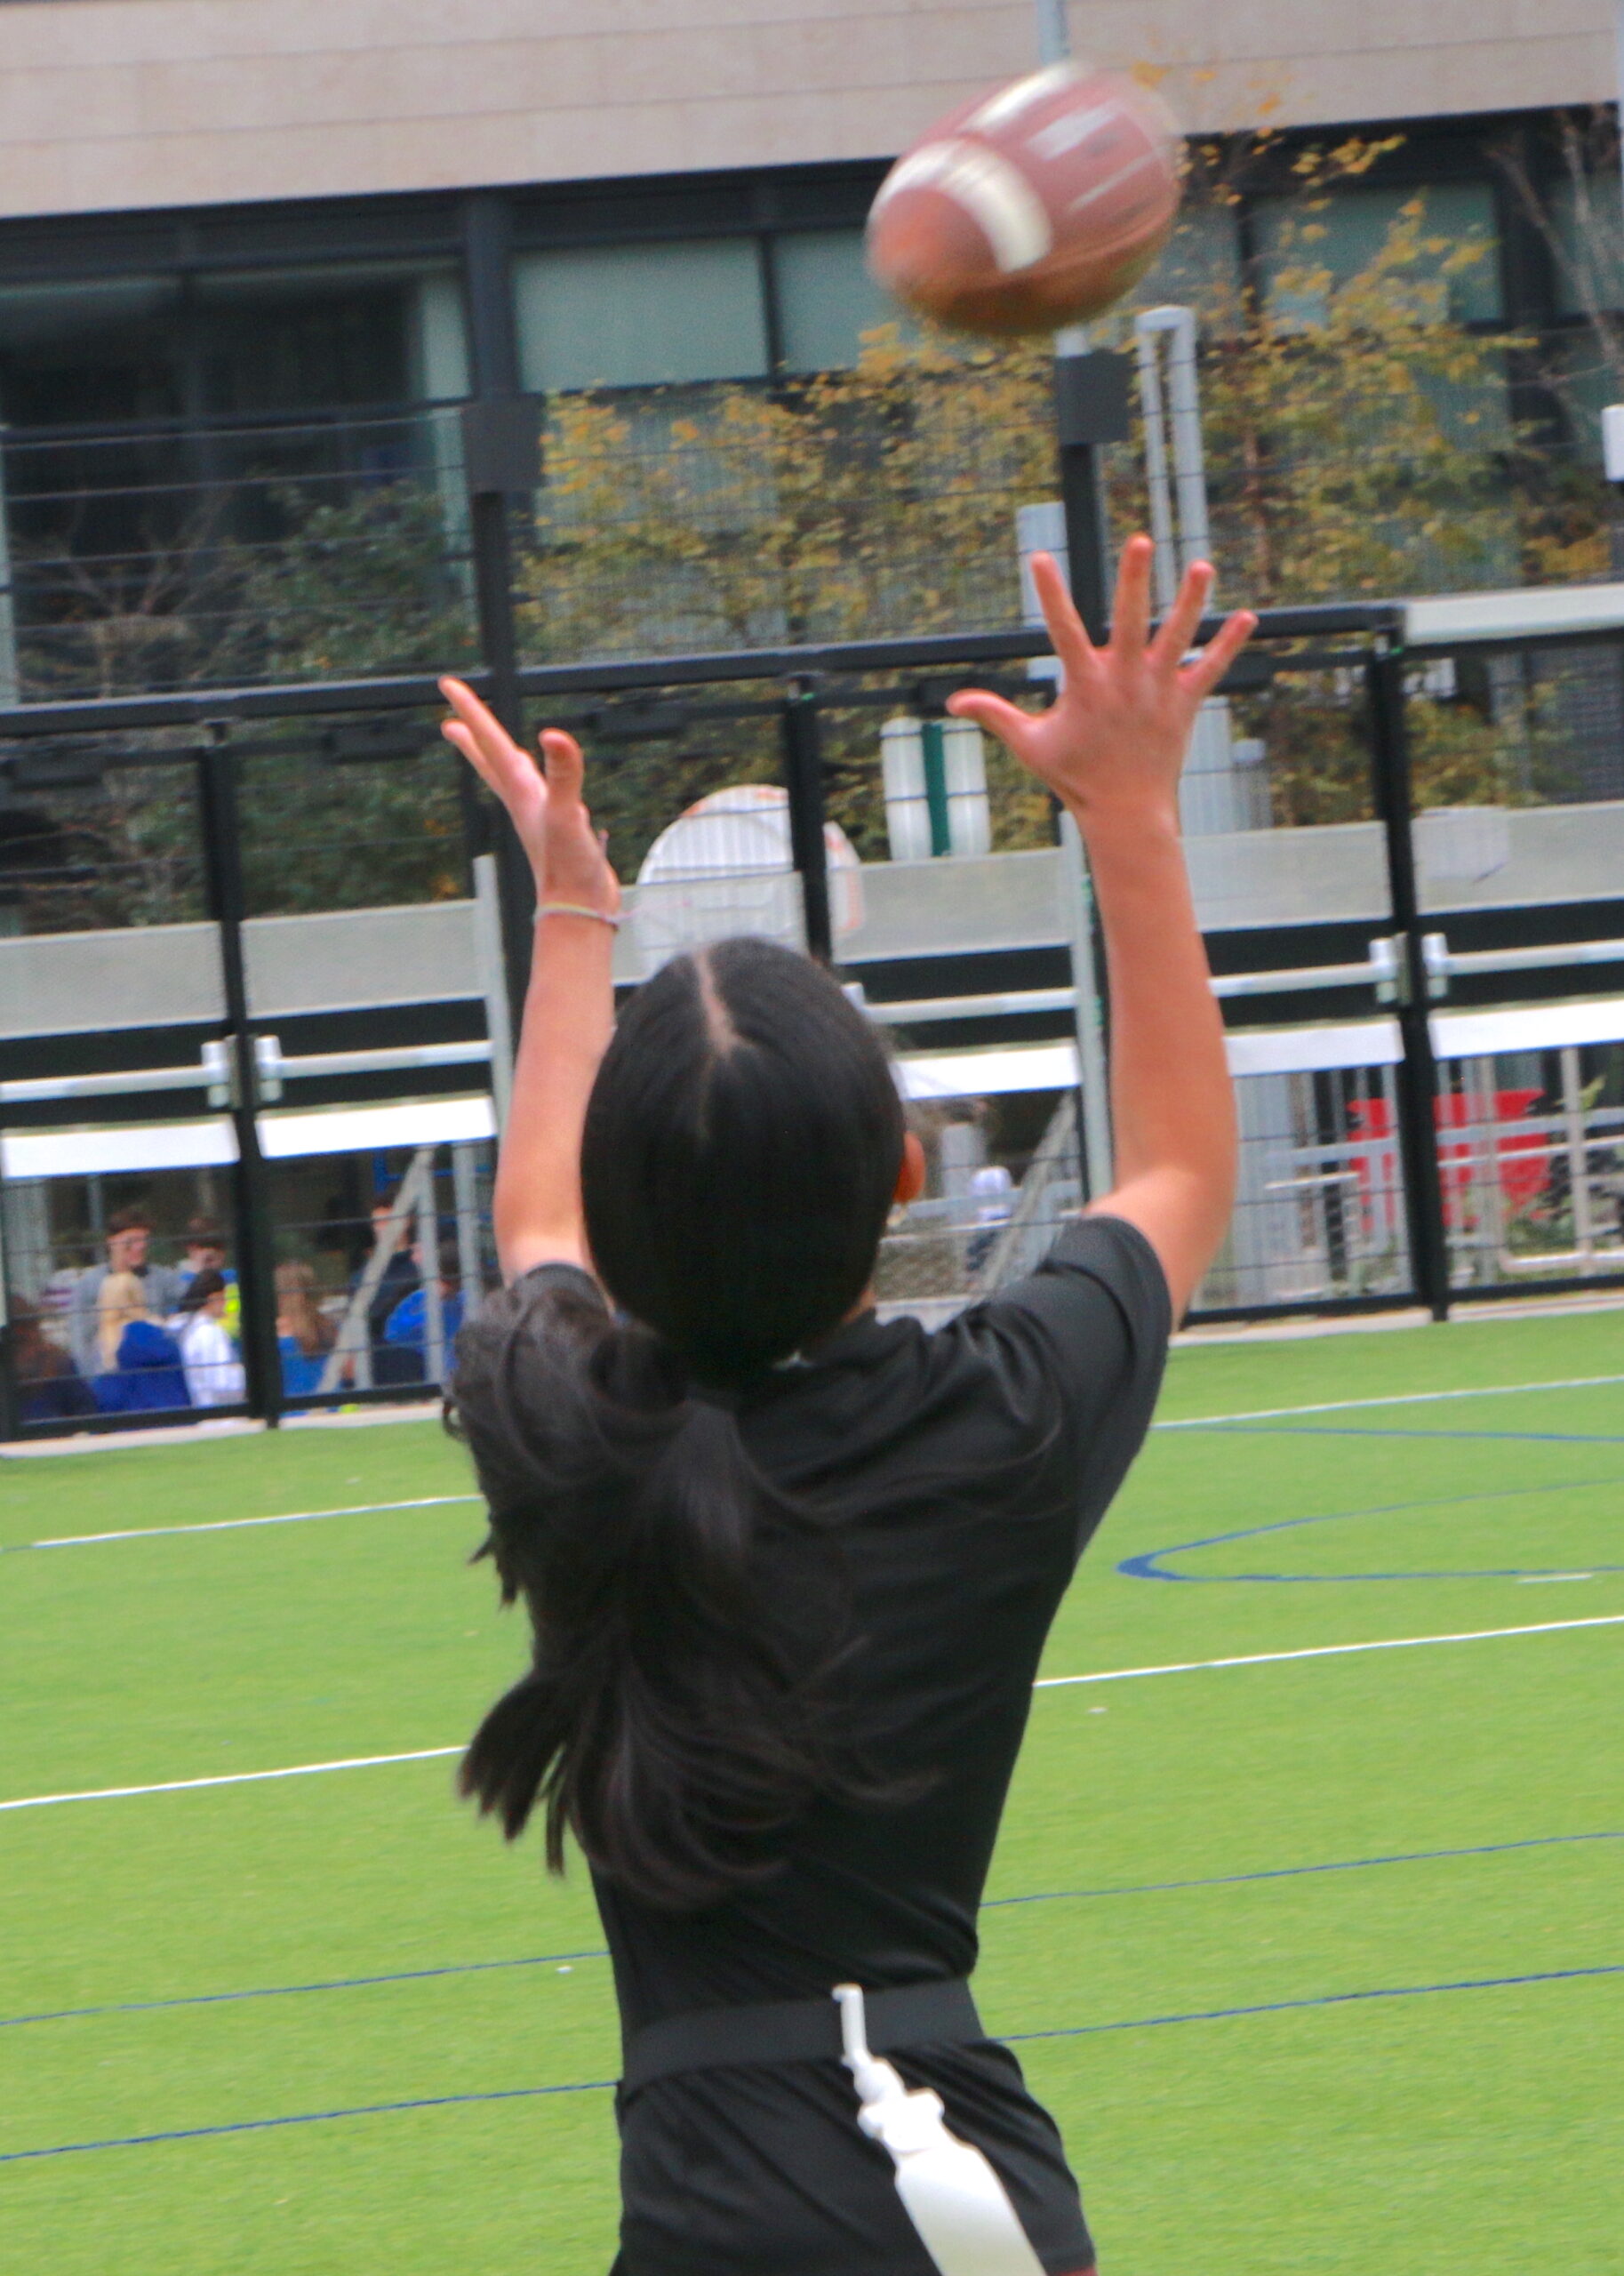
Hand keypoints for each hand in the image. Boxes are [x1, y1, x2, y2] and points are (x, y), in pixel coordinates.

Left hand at [439, 678, 620, 916]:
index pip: (491, 742)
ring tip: (485, 745)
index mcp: (521, 791)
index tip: (447, 684)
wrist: (578, 910)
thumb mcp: (566, 816)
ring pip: (510, 778)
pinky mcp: (555, 829)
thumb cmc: (568, 867)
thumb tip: (552, 734)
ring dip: (496, 758)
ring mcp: (537, 816)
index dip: (471, 710)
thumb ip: (563, 774)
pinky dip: (535, 780)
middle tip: (448, 720)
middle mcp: (523, 800)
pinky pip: (539, 795)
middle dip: (471, 738)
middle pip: (490, 761)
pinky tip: (544, 783)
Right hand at [947, 537, 1255, 831]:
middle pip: (1129, 620)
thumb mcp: (1030, 745)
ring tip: (1201, 566)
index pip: (1061, 630)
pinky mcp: (1185, 704)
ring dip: (1191, 601)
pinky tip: (1248, 617)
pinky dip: (1229, 644)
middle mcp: (1124, 681)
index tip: (1038, 558)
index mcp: (1085, 685)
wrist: (1125, 813)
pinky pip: (1211, 669)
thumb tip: (951, 703)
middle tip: (1140, 540)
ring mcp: (1158, 691)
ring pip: (1177, 637)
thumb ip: (994, 715)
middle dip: (1134, 579)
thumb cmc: (1075, 778)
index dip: (1048, 594)